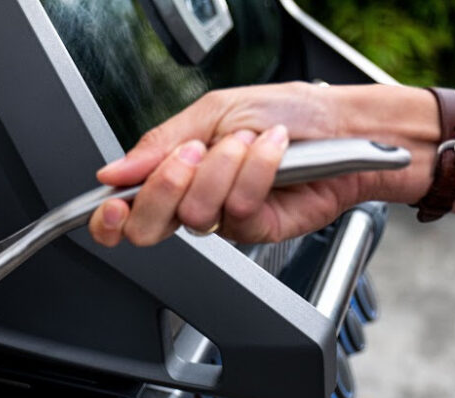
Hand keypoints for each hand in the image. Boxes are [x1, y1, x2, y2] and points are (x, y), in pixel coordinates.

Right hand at [88, 82, 454, 246]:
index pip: (125, 208)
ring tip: (249, 143)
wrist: (345, 125)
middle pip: (148, 224)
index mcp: (173, 170)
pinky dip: (257, 173)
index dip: (108, 218)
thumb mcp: (213, 111)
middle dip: (165, 186)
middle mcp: (193, 198)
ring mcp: (223, 217)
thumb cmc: (287, 110)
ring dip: (224, 167)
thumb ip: (159, 144)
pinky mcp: (256, 230)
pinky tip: (274, 154)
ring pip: (194, 214)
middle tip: (192, 155)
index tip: (109, 209)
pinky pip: (237, 211)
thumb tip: (113, 173)